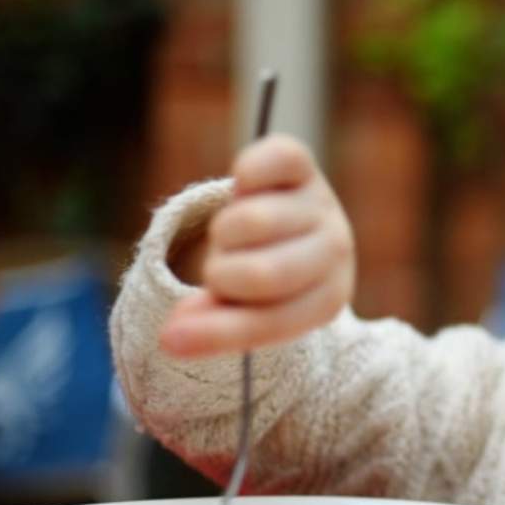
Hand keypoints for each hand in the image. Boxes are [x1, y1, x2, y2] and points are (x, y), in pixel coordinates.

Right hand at [160, 134, 354, 357]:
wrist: (301, 225)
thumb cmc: (269, 277)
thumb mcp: (247, 307)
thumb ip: (214, 324)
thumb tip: (169, 339)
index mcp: (327, 299)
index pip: (273, 322)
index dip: (219, 332)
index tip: (169, 340)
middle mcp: (335, 251)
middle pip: (264, 274)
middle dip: (223, 276)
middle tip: (222, 272)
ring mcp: (321, 204)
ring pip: (253, 222)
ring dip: (225, 233)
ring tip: (234, 237)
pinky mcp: (301, 164)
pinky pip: (265, 164)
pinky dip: (247, 174)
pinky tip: (244, 188)